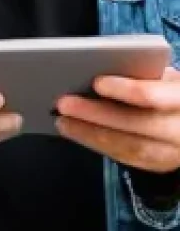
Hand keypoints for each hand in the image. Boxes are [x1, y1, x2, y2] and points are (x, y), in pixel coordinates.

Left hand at [56, 67, 179, 171]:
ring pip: (131, 148)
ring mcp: (173, 152)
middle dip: (97, 115)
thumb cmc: (168, 89)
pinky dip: (99, 145)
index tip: (96, 82)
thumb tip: (100, 66)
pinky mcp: (161, 164)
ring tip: (63, 122)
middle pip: (137, 125)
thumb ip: (140, 74)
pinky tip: (77, 133)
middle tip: (63, 104)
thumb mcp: (163, 75)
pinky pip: (128, 158)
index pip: (152, 96)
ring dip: (91, 134)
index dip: (124, 89)